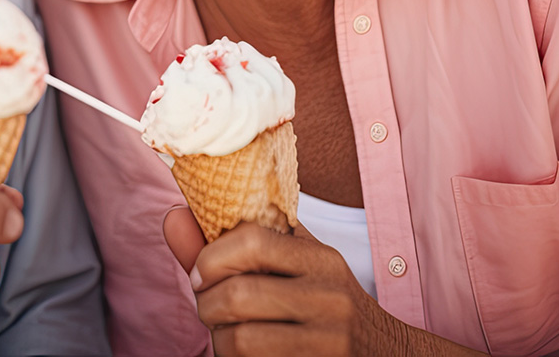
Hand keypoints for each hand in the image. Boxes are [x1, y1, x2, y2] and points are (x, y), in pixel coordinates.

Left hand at [164, 208, 409, 355]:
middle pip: (237, 295)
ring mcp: (329, 341)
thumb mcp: (292, 266)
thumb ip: (229, 245)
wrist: (386, 355)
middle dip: (206, 305)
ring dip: (219, 341)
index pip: (250, 239)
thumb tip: (172, 215)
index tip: (199, 273)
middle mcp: (330, 297)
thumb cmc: (322, 304)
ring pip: (241, 339)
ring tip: (226, 336)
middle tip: (209, 309)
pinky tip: (245, 355)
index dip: (209, 256)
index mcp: (320, 258)